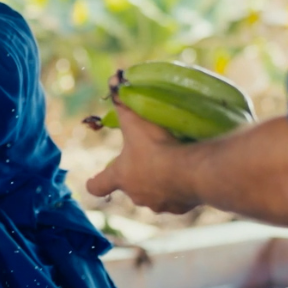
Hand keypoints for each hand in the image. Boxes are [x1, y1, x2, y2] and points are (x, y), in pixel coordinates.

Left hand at [86, 104, 200, 213]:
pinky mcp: (180, 208)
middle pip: (130, 189)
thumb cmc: (158, 146)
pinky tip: (190, 174)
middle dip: (137, 176)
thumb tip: (113, 79)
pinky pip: (178, 199)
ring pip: (156, 196)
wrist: (194, 172)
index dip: (95, 182)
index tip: (93, 180)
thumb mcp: (136, 120)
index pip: (98, 186)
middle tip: (149, 159)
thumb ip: (123, 102)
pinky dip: (181, 189)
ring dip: (160, 183)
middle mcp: (137, 195)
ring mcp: (159, 204)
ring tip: (173, 166)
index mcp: (122, 177)